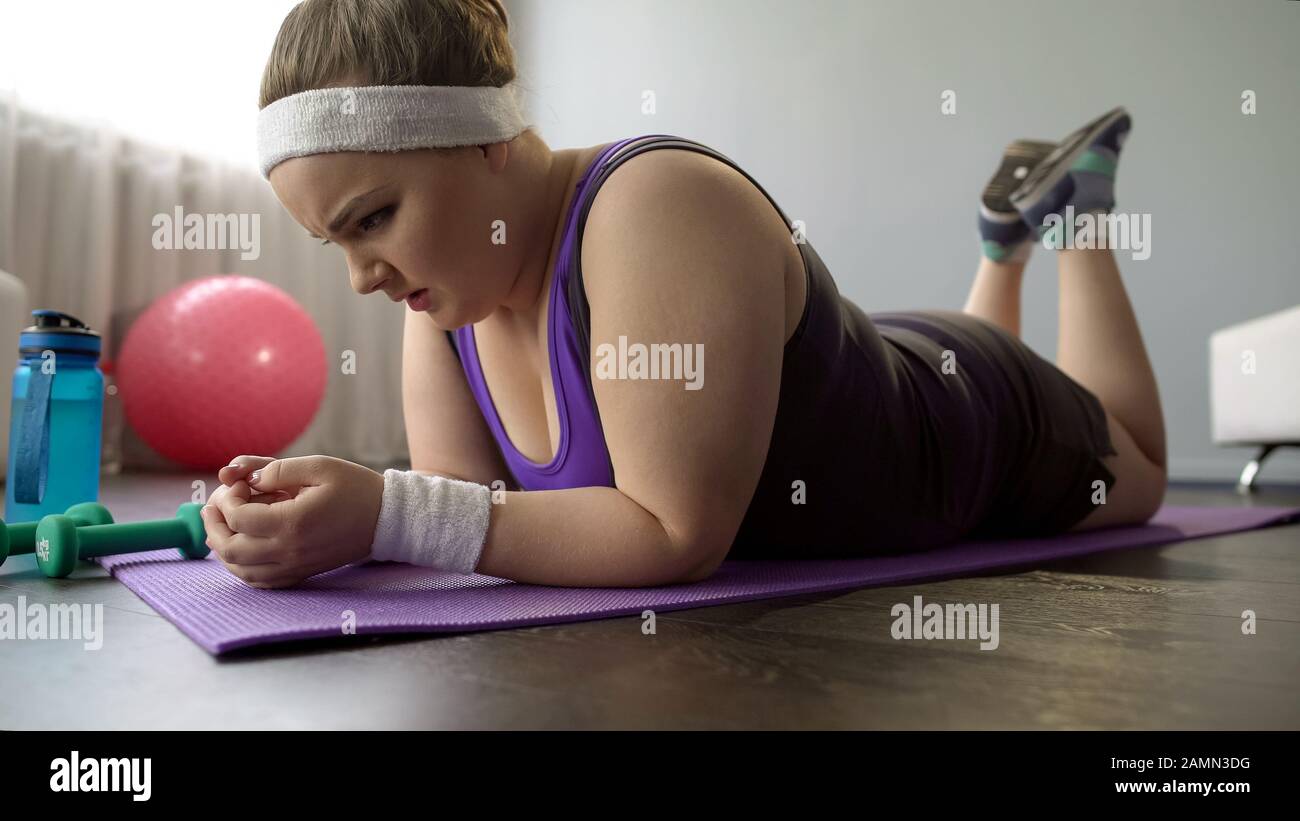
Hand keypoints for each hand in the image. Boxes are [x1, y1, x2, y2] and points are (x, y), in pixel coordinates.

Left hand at [201, 455, 384, 588]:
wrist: (387, 520)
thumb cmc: (356, 489)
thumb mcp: (319, 466)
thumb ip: (277, 469)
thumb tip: (245, 479)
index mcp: (293, 523)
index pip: (238, 517)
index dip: (228, 497)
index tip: (240, 482)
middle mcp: (290, 551)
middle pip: (230, 549)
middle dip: (214, 525)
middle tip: (214, 505)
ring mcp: (294, 566)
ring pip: (240, 570)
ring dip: (222, 548)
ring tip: (222, 525)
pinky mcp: (300, 574)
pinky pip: (259, 581)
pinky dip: (241, 567)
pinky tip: (241, 548)